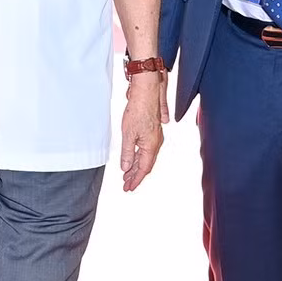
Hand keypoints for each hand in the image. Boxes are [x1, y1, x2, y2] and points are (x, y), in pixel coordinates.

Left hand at [119, 72, 166, 191]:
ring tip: (127, 175)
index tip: (128, 187)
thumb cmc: (138, 110)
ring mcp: (154, 137)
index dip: (135, 180)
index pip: (143, 169)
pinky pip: (145, 149)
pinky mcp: (151, 131)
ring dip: (136, 167)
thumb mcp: (128, 134)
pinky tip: (132, 159)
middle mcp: (155, 144)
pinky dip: (138, 157)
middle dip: (135, 176)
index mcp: (151, 146)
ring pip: (145, 157)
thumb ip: (127, 153)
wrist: (146, 93)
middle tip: (126, 185)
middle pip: (145, 165)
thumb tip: (125, 168)